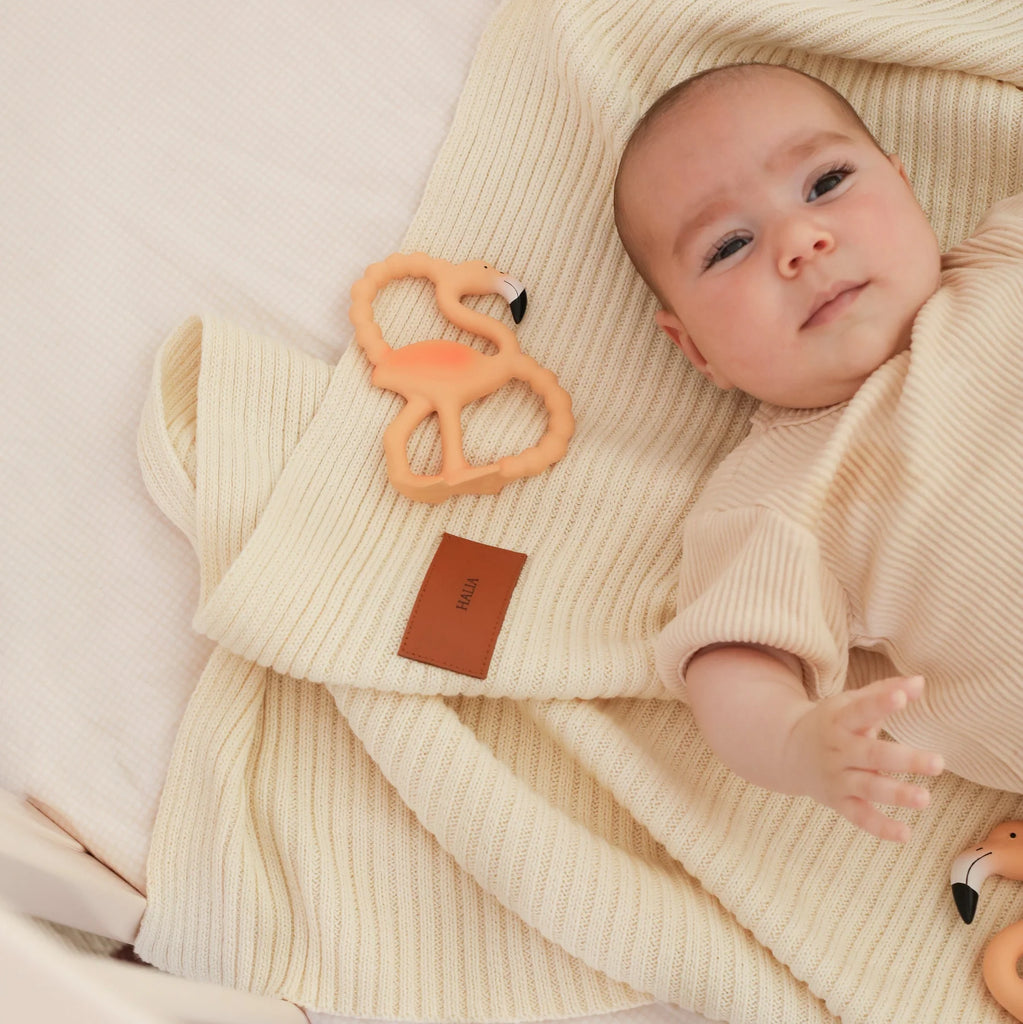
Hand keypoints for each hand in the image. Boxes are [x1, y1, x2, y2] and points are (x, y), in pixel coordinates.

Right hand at [785, 675, 943, 841]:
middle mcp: (837, 751)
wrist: (787, 751)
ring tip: (925, 798)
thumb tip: (921, 681)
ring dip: (896, 794)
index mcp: (839, 721)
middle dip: (904, 760)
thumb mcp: (849, 704)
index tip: (902, 696)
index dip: (881, 703)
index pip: (861, 710)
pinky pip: (859, 817)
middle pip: (871, 755)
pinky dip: (880, 827)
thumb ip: (884, 692)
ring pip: (868, 788)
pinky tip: (905, 834)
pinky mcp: (839, 802)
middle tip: (938, 763)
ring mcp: (837, 778)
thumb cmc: (831, 723)